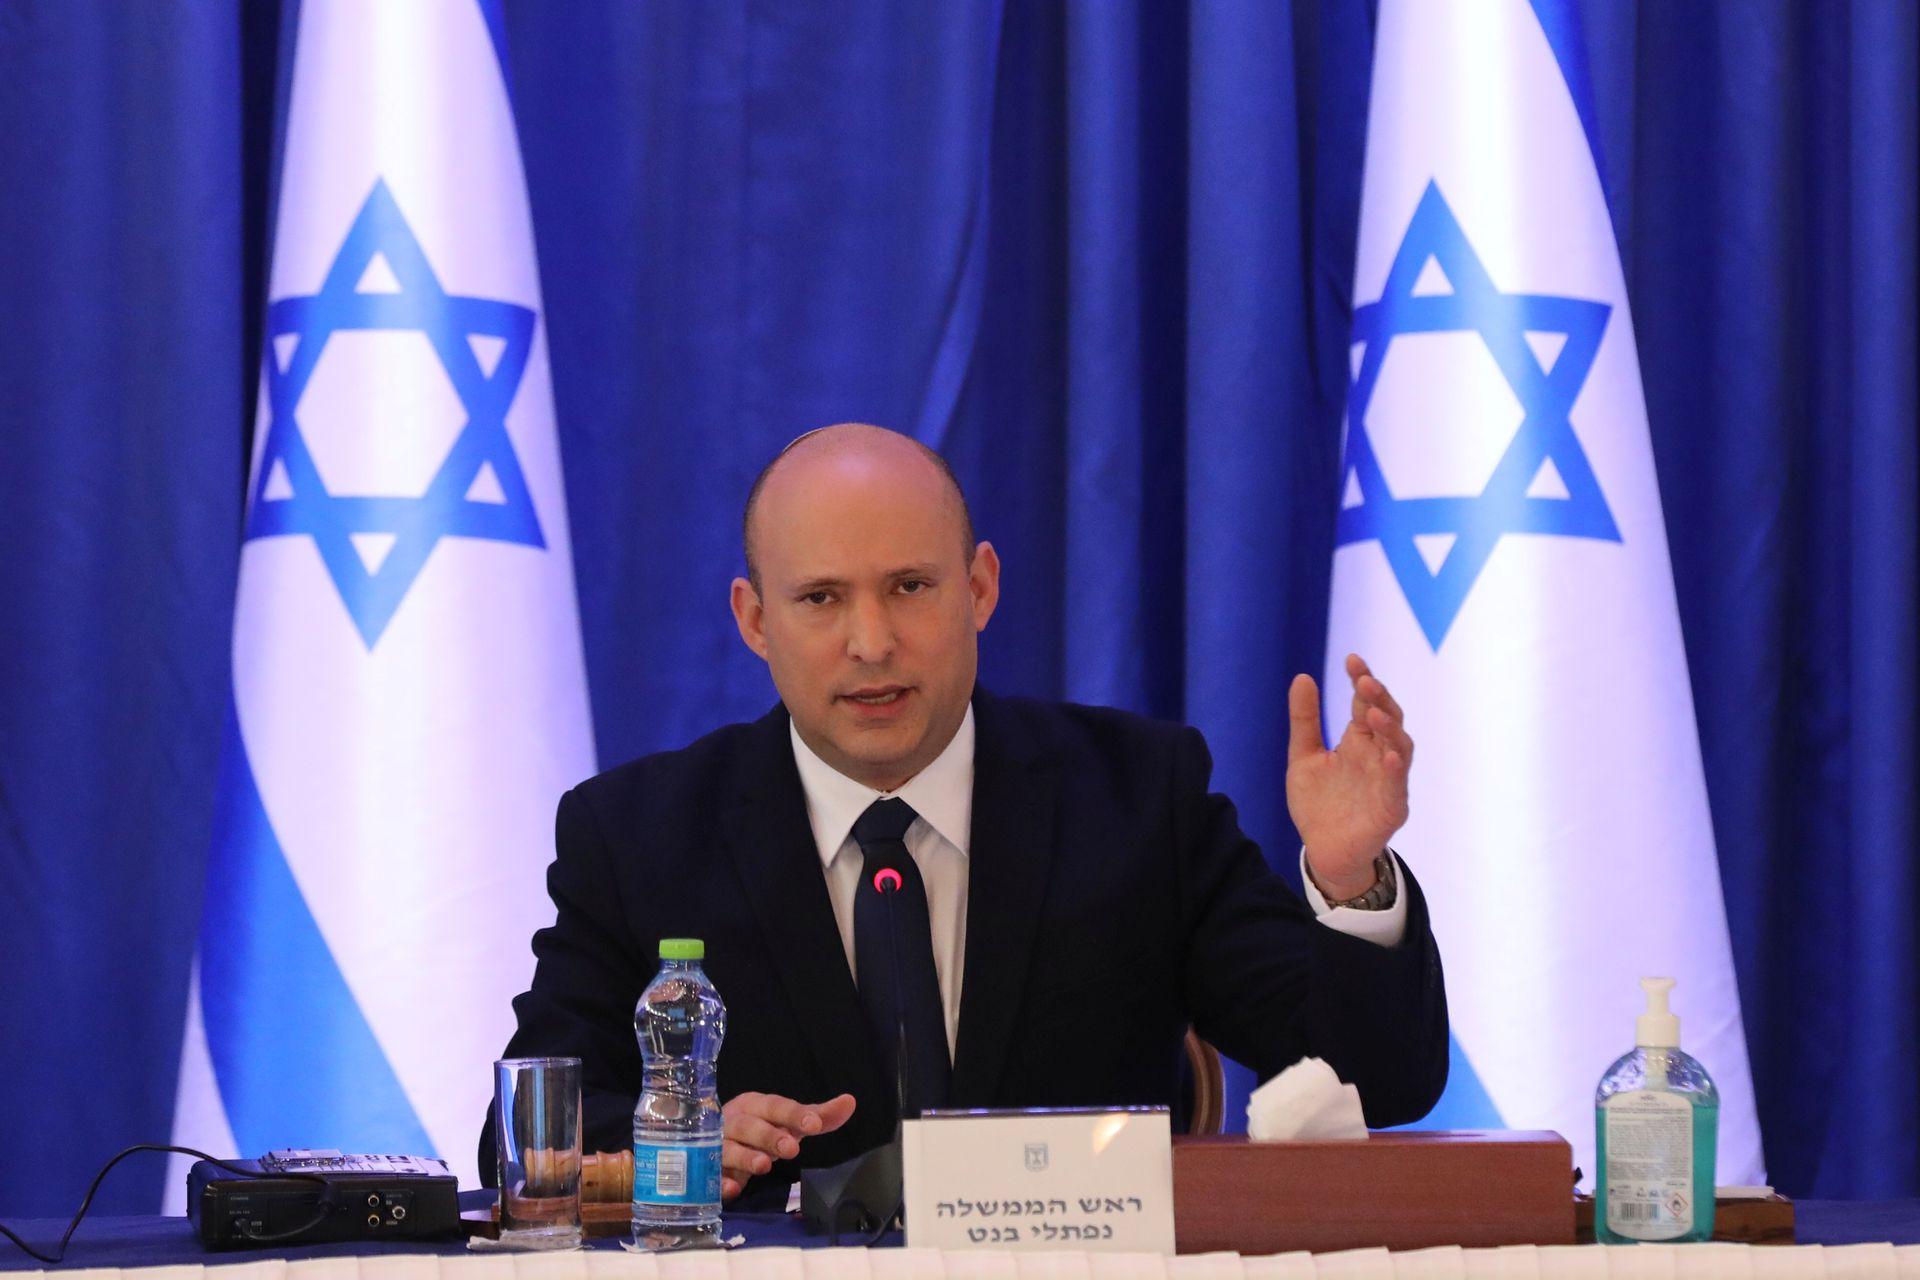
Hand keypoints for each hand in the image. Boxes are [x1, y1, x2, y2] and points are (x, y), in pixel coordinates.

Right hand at [719, 1091, 855, 1199]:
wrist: (714, 1140)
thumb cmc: (760, 1128)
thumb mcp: (788, 1122)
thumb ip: (818, 1116)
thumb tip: (849, 1102)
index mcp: (755, 1105)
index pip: (775, 1106)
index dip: (794, 1115)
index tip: (814, 1125)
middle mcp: (733, 1121)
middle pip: (748, 1125)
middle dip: (769, 1135)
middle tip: (791, 1148)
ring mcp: (717, 1145)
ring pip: (728, 1148)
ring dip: (745, 1156)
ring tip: (764, 1166)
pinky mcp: (708, 1171)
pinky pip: (711, 1175)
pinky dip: (720, 1182)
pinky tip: (733, 1189)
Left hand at [1286, 653, 1412, 899]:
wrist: (1321, 851)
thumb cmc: (1318, 803)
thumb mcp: (1303, 756)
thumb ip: (1304, 720)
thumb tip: (1302, 676)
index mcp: (1359, 741)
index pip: (1366, 704)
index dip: (1363, 680)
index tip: (1352, 659)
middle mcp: (1378, 756)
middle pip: (1388, 720)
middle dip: (1380, 699)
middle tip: (1364, 681)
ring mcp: (1388, 782)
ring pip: (1400, 748)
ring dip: (1390, 730)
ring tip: (1374, 712)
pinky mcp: (1391, 809)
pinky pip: (1398, 787)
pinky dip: (1395, 771)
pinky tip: (1388, 757)